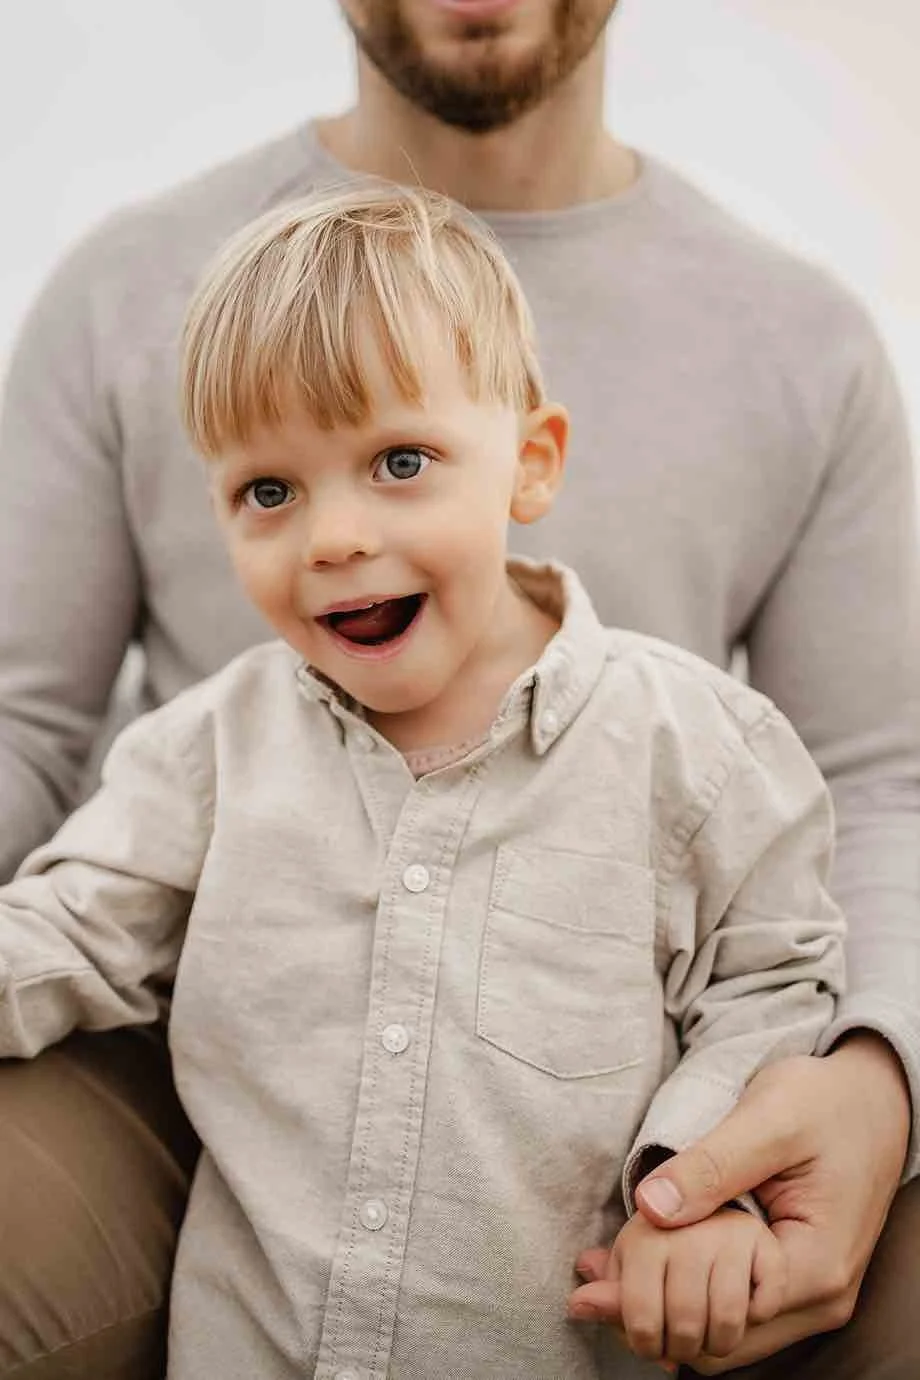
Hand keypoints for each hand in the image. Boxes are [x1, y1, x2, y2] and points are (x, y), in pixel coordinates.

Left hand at [570, 1036, 909, 1372]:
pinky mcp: (796, 1279)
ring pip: (727, 1331)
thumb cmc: (826, 1101)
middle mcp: (820, 1298)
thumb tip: (649, 1208)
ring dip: (668, 1307)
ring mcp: (812, 1294)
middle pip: (721, 1339)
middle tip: (586, 1279)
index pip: (721, 1318)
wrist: (875, 1097)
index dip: (654, 1300)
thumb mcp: (768, 1120)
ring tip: (602, 1273)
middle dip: (652, 1314)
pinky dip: (691, 1293)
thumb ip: (712, 1166)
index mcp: (815, 1266)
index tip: (597, 1273)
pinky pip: (737, 1306)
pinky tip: (646, 1264)